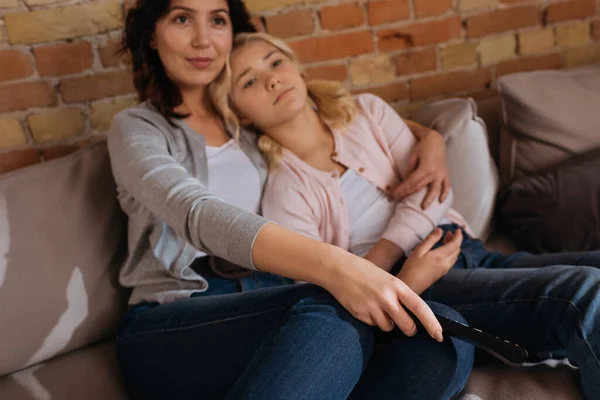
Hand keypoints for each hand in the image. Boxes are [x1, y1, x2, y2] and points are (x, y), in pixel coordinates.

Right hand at [324, 248, 442, 341]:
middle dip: (409, 329)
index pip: (420, 308)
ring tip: (377, 307)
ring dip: (387, 323)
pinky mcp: (360, 313)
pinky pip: (372, 324)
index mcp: (397, 286)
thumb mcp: (387, 279)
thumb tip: (412, 316)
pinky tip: (365, 306)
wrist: (338, 268)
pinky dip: (372, 320)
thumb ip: (399, 296)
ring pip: (388, 327)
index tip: (438, 334)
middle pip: (407, 326)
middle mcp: (387, 298)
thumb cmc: (364, 272)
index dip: (432, 323)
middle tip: (408, 327)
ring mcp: (373, 306)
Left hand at [393, 129, 449, 209]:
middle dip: (408, 193)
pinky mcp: (445, 174)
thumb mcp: (413, 156)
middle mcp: (434, 173)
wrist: (436, 140)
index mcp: (425, 167)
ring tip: (423, 208)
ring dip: (429, 199)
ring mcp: (441, 174)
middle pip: (419, 187)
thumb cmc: (422, 147)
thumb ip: (410, 169)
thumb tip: (406, 181)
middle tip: (398, 199)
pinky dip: (445, 193)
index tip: (393, 194)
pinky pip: (446, 185)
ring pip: (434, 190)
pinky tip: (441, 201)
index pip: (411, 182)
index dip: (401, 189)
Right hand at [397, 228, 461, 294]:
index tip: (458, 229)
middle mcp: (446, 263)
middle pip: (457, 250)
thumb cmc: (412, 267)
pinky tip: (442, 251)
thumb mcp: (419, 250)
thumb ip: (431, 239)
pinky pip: (451, 261)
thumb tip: (440, 230)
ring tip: (445, 240)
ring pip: (455, 256)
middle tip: (448, 233)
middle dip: (455, 240)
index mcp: (441, 256)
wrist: (410, 285)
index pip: (455, 244)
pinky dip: (450, 253)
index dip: (458, 236)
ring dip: (453, 247)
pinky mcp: (441, 273)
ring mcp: (444, 269)